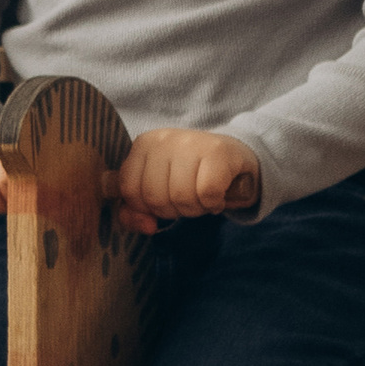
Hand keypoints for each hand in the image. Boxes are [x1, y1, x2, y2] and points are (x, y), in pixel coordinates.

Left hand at [109, 128, 260, 231]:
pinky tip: (218, 197)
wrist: (236, 157)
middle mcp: (163, 139)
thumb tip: (146, 226)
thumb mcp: (158, 189)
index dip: (147, 208)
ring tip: (202, 199)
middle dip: (173, 210)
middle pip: (155, 197)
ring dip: (195, 209)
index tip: (166, 200)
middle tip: (188, 200)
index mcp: (143, 145)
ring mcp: (190, 142)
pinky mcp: (218, 152)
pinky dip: (214, 204)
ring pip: (181, 197)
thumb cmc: (191, 176)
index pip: (129, 190)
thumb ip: (136, 211)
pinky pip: (207, 194)